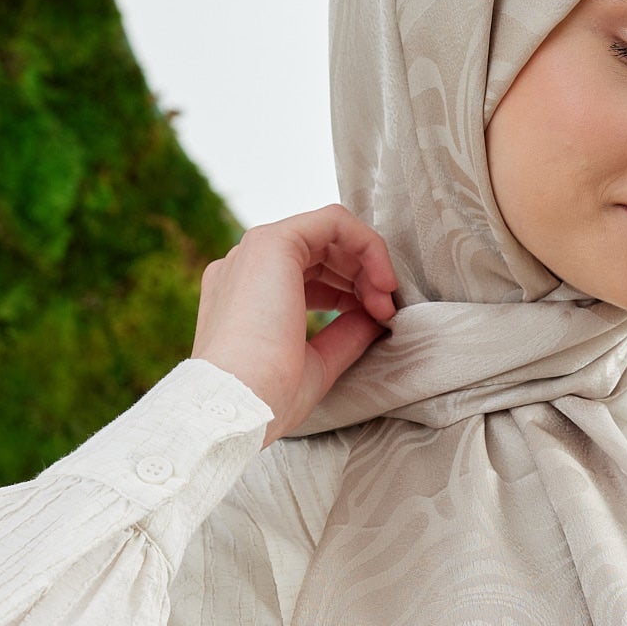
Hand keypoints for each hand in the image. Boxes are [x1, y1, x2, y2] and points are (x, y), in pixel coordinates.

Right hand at [191, 203, 398, 446]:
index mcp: (248, 296)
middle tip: (387, 313)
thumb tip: (375, 315)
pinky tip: (382, 280)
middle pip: (322, 252)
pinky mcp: (272, 242)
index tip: (377, 322)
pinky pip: (333, 221)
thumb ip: (344, 335)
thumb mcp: (317, 363)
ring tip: (385, 303)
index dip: (351, 293)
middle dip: (364, 278)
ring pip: (329, 233)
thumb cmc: (270, 397)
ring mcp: (255, 251)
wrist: (240, 405)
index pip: (309, 277)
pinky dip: (367, 244)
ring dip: (368, 263)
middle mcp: (247, 268)